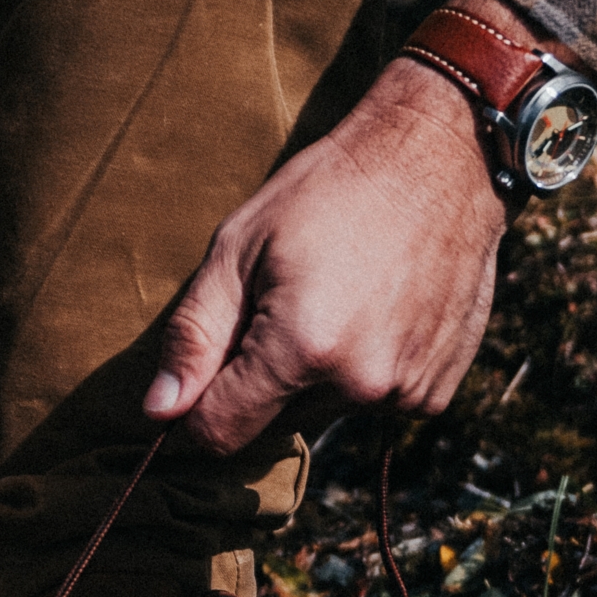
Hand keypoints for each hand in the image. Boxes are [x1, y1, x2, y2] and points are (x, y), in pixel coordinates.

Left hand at [143, 0, 523, 456]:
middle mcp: (361, 384)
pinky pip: (375, 405)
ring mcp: (407, 392)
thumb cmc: (329, 192)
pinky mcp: (436, 392)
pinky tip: (379, 311)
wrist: (439, 162)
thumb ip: (194, 337)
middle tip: (285, 305)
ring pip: (325, 415)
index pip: (219, 434)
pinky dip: (366, 372)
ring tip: (339, 301)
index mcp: (303, 349)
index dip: (197, 409)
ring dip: (317, 378)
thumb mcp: (238, 247)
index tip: (206, 371)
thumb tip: (158, 412)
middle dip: (263, 382)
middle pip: (274, 425)